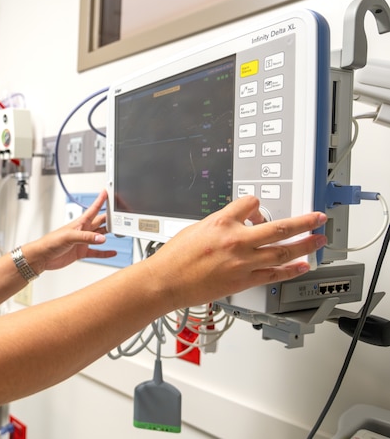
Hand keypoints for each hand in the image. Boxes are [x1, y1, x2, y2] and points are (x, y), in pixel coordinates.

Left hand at [23, 190, 114, 273]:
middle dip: (110, 218)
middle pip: (100, 222)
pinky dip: (105, 252)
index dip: (100, 200)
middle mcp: (83, 231)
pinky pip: (96, 252)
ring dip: (109, 234)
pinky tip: (112, 252)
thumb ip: (86, 237)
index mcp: (80, 223)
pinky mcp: (82, 252)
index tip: (107, 192)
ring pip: (100, 236)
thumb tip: (102, 238)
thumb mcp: (69, 237)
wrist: (42, 256)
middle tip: (121, 215)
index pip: (93, 209)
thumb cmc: (50, 242)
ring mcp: (83, 241)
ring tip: (120, 232)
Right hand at [147, 195, 326, 309]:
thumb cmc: (175, 257)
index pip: (250, 204)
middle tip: (317, 218)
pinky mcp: (243, 280)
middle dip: (303, 222)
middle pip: (279, 227)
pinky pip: (274, 274)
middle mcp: (236, 240)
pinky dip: (291, 270)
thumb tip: (235, 223)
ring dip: (305, 245)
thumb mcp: (196, 229)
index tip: (260, 209)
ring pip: (283, 251)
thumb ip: (220, 224)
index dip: (257, 205)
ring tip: (318, 240)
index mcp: (221, 222)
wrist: (166, 280)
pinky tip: (302, 266)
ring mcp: (242, 261)